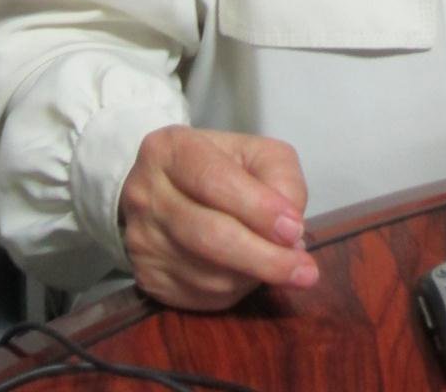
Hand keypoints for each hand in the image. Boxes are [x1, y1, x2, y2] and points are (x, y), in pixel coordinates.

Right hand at [118, 126, 318, 309]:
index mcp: (169, 149)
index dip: (258, 208)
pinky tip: (252, 275)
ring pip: (207, 273)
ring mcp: (141, 240)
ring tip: (285, 267)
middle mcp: (145, 194)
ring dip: (254, 276)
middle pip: (208, 235)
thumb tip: (290, 230)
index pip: (214, 180)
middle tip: (304, 269)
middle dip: (263, 256)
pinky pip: (199, 296)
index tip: (295, 228)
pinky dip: (235, 290)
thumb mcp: (253, 152)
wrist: (163, 192)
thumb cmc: (219, 166)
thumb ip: (279, 176)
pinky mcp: (146, 278)